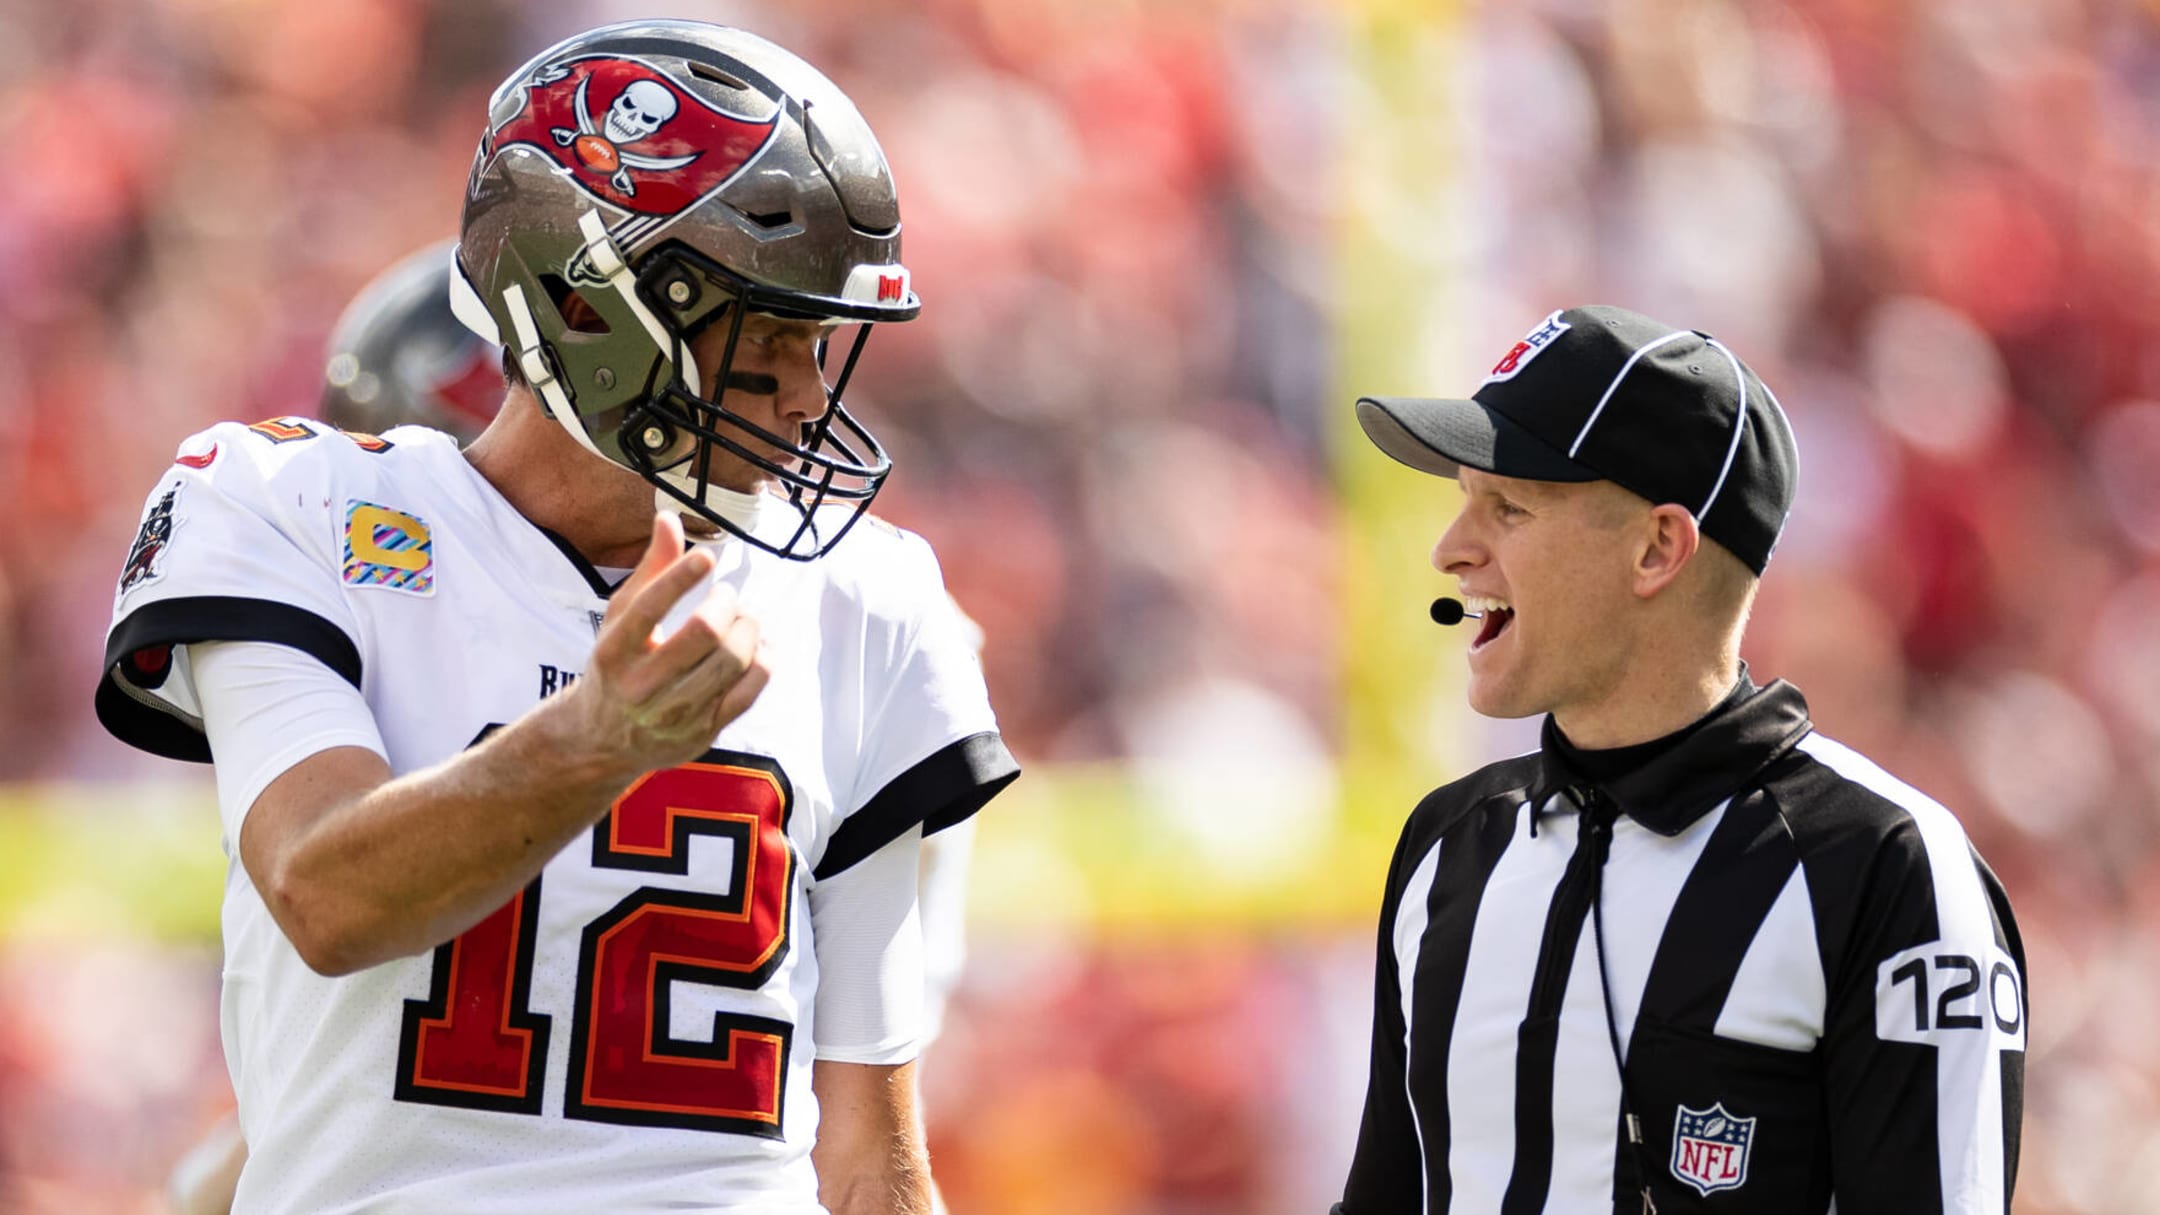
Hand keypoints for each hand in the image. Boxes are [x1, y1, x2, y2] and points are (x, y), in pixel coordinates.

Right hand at [550, 513, 768, 775]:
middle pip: (704, 632)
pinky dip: (764, 660)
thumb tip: (669, 517)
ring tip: (744, 618)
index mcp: (614, 651)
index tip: (706, 558)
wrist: (603, 740)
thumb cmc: (617, 665)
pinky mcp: (702, 731)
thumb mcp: (621, 618)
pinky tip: (760, 646)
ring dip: (749, 629)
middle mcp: (641, 686)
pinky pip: (749, 691)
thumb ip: (650, 569)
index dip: (681, 576)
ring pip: (732, 661)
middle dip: (727, 604)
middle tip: (727, 596)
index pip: (649, 607)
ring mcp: (674, 714)